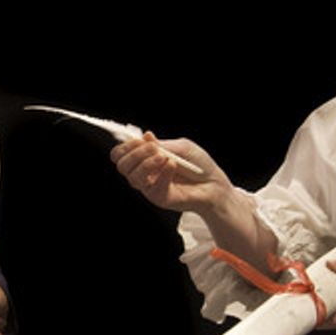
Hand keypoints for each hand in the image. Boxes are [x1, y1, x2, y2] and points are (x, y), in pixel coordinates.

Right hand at [110, 132, 231, 214]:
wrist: (214, 184)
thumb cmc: (199, 165)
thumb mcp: (181, 147)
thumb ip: (162, 144)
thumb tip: (145, 135)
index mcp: (145, 159)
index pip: (121, 155)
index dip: (125, 147)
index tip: (140, 141)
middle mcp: (144, 174)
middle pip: (122, 166)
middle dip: (135, 154)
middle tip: (154, 149)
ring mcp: (151, 188)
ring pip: (133, 178)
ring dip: (147, 163)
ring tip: (166, 157)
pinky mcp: (160, 199)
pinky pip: (153, 188)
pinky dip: (163, 173)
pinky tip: (173, 166)